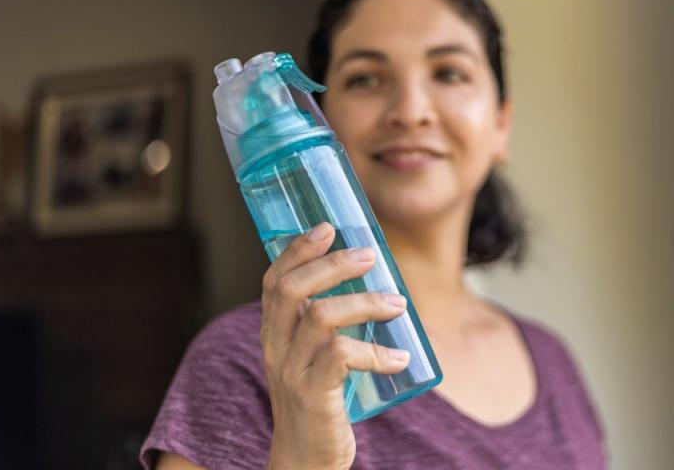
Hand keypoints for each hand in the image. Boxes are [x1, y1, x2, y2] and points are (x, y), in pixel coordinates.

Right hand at [260, 222, 409, 469]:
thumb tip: (371, 281)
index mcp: (273, 332)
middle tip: (371, 255)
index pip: (274, 280)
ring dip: (365, 303)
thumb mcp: (312, 356)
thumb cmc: (318, 399)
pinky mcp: (313, 395)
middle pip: (292, 289)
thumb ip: (327, 323)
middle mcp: (275, 347)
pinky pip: (343, 357)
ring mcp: (291, 371)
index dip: (297, 250)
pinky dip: (376, 351)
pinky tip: (400, 356)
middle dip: (333, 265)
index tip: (327, 227)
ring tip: (399, 304)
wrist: (305, 460)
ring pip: (321, 317)